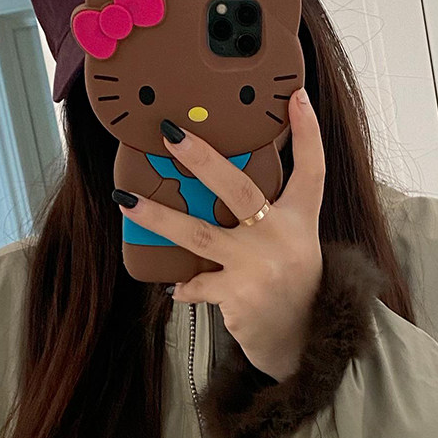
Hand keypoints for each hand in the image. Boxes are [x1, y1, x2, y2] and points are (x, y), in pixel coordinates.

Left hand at [113, 88, 324, 379]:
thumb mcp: (295, 243)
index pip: (311, 168)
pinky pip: (196, 283)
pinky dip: (184, 286)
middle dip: (202, 159)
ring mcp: (259, 267)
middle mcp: (283, 237)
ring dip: (158, 216)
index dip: (307, 131)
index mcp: (301, 220)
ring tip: (126, 200)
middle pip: (239, 188)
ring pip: (199, 235)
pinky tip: (174, 287)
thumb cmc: (292, 286)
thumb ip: (271, 213)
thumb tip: (219, 181)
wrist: (301, 341)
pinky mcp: (238, 296)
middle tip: (170, 133)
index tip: (296, 96)